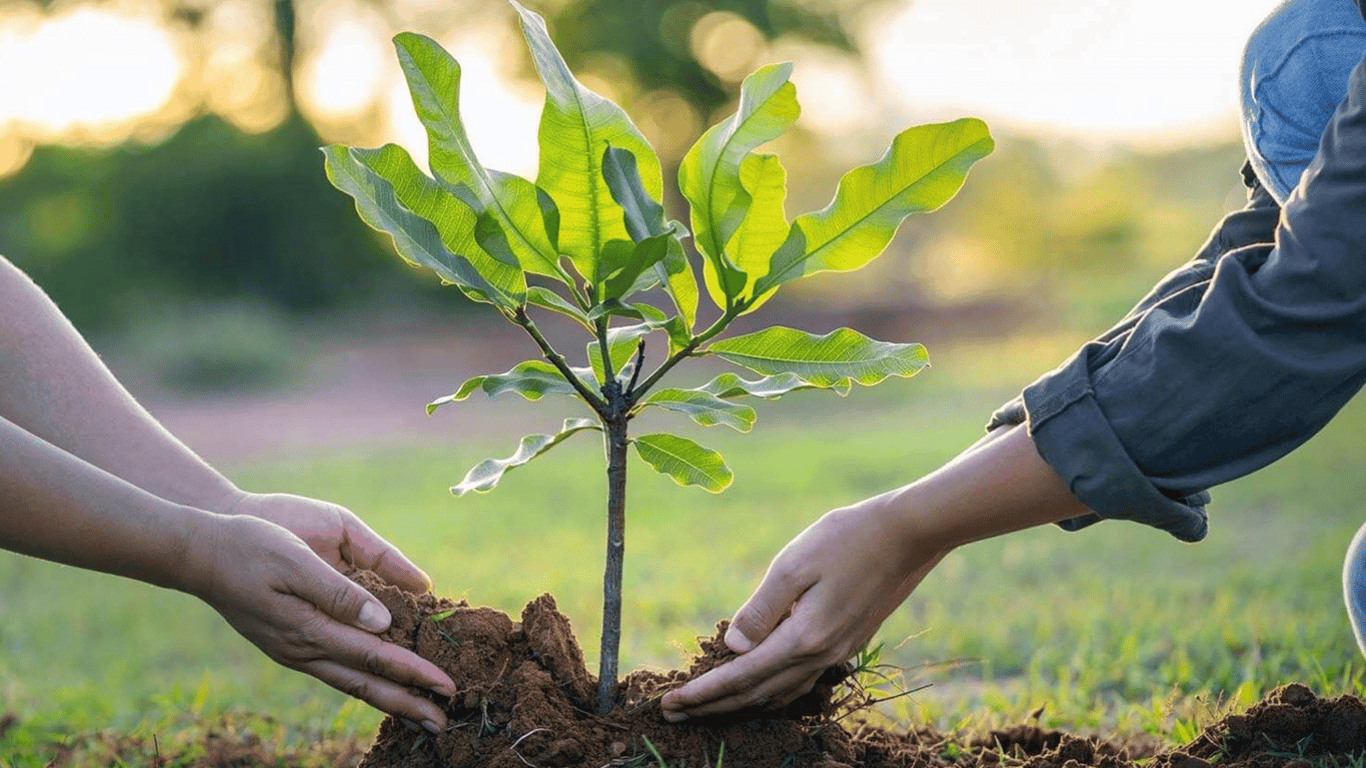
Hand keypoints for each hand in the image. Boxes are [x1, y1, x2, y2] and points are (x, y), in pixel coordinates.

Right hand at [182, 506, 456, 731]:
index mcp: (308, 630)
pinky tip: (378, 686)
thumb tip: (381, 622)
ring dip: (388, 700)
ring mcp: (293, 652)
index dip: (414, 673)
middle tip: (443, 722)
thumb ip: (338, 593)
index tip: (446, 686)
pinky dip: (364, 683)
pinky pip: (336, 671)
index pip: (375, 658)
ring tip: (418, 715)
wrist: (198, 554)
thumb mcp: (295, 561)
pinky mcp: (289, 645)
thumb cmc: (249, 547)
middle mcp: (303, 650)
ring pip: (351, 684)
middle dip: (408, 704)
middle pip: (366, 685)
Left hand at [660, 494, 944, 720]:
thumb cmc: (846, 539)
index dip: (703, 693)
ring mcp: (836, 654)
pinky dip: (770, 692)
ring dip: (739, 704)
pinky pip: (799, 683)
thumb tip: (732, 647)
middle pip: (756, 694)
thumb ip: (760, 609)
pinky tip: (757, 687)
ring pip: (779, 694)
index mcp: (803, 638)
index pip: (741, 676)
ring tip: (706, 707)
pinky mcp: (846, 644)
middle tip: (672, 714)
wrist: (907, 535)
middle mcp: (821, 656)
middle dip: (711, 707)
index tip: (670, 703)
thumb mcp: (793, 564)